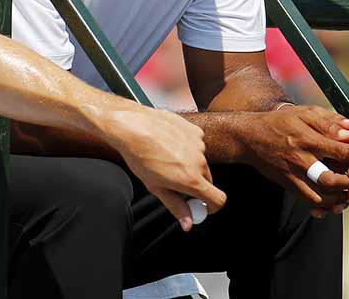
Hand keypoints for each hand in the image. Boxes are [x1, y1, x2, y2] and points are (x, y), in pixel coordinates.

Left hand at [114, 106, 226, 230]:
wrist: (131, 125)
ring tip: (166, 156)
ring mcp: (198, 144)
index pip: (218, 200)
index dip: (212, 206)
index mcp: (191, 179)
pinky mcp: (194, 130)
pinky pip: (196, 144)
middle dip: (195, 183)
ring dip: (189, 162)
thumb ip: (176, 206)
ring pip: (199, 161)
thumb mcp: (156, 187)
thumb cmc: (139, 156)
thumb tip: (188, 224)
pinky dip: (187, 146)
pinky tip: (169, 142)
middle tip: (174, 179)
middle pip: (207, 180)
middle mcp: (199, 161)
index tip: (202, 206)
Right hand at [237, 105, 348, 211]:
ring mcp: (293, 174)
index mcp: (306, 139)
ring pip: (322, 195)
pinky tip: (336, 201)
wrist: (248, 137)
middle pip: (332, 179)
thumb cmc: (278, 123)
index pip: (340, 151)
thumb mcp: (303, 113)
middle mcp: (300, 159)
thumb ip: (329, 121)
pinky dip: (326, 205)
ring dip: (342, 197)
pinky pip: (310, 201)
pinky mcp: (288, 184)